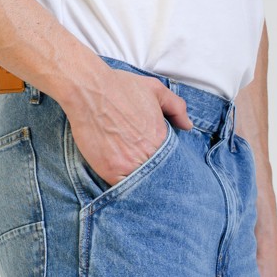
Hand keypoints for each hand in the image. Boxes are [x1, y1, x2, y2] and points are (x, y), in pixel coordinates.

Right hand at [62, 69, 192, 187]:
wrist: (89, 91)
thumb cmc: (119, 87)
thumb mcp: (155, 89)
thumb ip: (176, 107)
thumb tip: (188, 126)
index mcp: (161, 137)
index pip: (170, 160)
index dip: (164, 162)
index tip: (157, 161)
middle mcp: (149, 154)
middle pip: (156, 174)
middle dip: (152, 173)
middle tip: (144, 171)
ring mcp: (130, 165)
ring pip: (140, 184)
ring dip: (138, 183)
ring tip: (133, 177)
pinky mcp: (111, 172)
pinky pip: (121, 188)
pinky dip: (123, 188)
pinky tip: (121, 180)